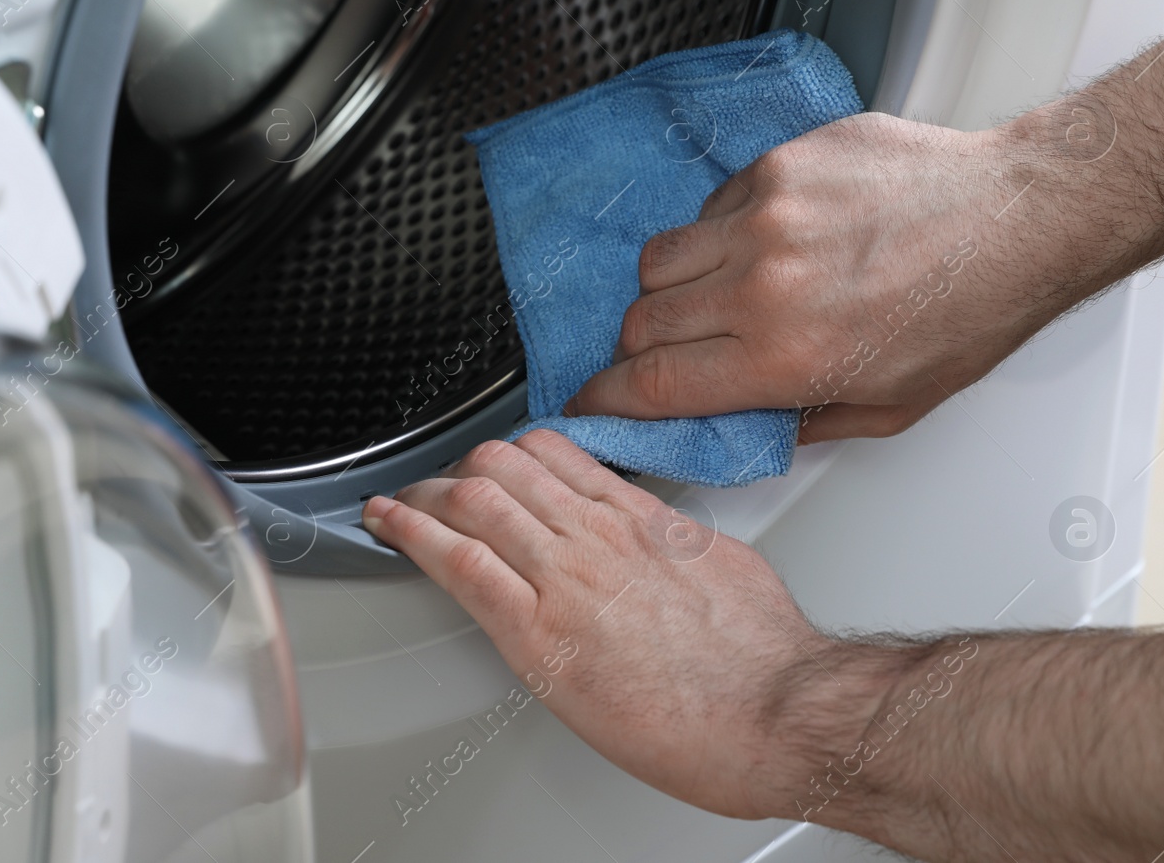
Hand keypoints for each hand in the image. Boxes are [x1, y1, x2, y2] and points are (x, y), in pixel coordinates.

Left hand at [361, 429, 879, 818]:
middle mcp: (596, 534)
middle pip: (503, 464)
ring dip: (424, 496)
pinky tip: (386, 524)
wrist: (776, 709)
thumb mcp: (724, 567)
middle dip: (457, 472)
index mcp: (639, 519)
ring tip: (400, 505)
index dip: (507, 454)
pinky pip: (459, 561)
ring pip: (473, 497)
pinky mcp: (537, 631)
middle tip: (436, 490)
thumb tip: (663, 548)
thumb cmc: (765, 658)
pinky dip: (410, 533)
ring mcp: (564, 576)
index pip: (554, 453)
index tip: (489, 466)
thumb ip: (675, 547)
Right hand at [565, 112, 1070, 440]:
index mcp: (784, 357)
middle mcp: (762, 284)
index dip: (604, 399)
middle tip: (665, 353)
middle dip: (640, 347)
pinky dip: (718, 233)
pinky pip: (709, 207)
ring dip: (670, 288)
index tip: (587, 403)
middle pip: (641, 319)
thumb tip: (744, 421)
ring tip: (714, 295)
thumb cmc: (968, 314)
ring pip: (660, 258)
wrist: (1018, 218)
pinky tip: (764, 243)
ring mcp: (766, 214)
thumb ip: (800, 421)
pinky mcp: (778, 164)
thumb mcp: (888, 408)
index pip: (652, 382)